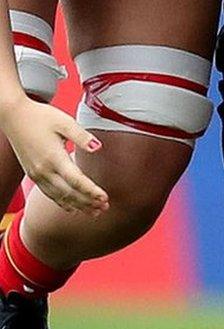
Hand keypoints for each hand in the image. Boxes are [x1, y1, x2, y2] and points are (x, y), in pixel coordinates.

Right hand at [0, 97, 107, 213]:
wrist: (13, 116)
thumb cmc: (41, 117)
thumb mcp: (65, 122)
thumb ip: (82, 136)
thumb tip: (98, 147)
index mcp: (53, 157)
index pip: (76, 180)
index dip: (91, 191)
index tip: (105, 198)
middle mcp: (43, 170)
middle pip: (68, 193)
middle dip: (87, 202)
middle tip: (105, 208)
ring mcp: (36, 174)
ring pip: (58, 196)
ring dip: (77, 205)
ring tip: (94, 212)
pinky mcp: (33, 174)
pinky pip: (49, 193)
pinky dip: (62, 202)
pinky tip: (72, 208)